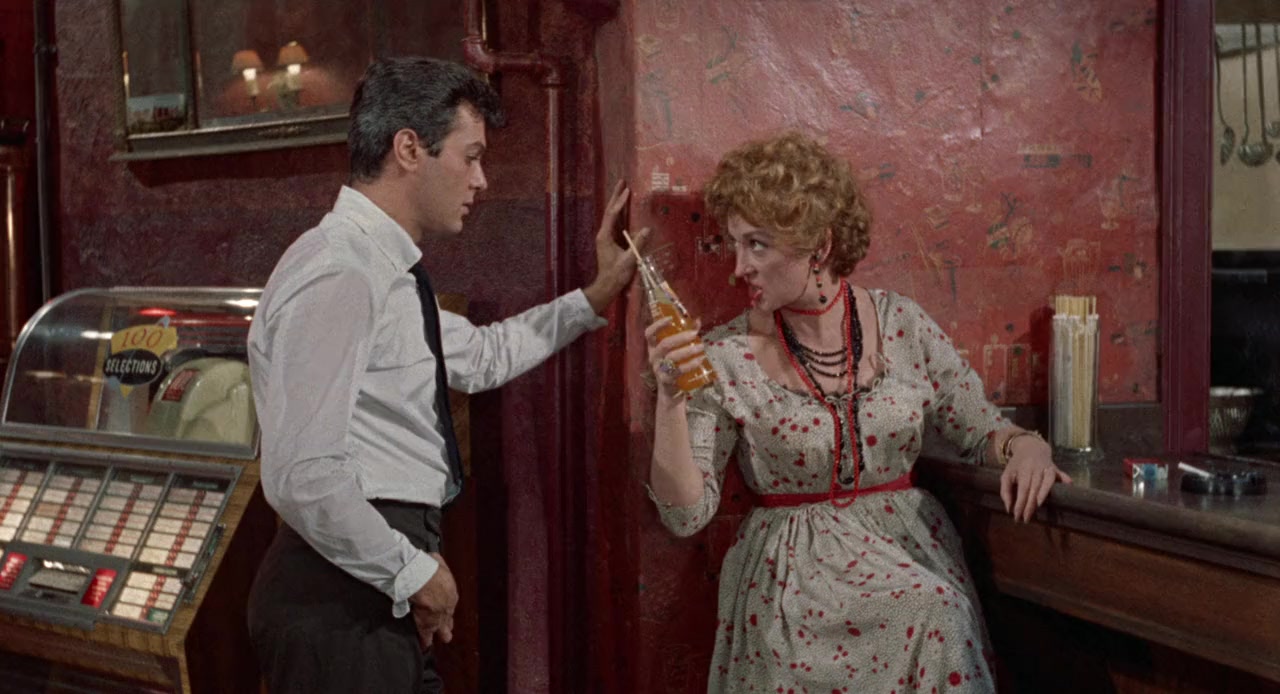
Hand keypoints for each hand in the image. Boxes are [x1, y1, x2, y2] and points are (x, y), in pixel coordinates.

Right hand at [408, 552, 456, 650]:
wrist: (423, 581)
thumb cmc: (430, 569)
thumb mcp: (437, 561)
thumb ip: (436, 562)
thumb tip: (433, 557)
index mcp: (451, 593)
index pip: (450, 603)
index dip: (446, 607)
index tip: (443, 608)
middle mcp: (448, 608)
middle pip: (449, 619)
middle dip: (448, 625)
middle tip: (448, 632)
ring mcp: (438, 618)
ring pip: (442, 631)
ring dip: (441, 634)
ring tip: (442, 639)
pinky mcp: (426, 625)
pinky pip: (426, 637)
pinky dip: (425, 642)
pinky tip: (425, 646)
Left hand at [583, 181, 649, 313]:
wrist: (607, 285)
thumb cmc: (616, 274)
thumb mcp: (629, 260)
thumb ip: (638, 244)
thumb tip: (647, 229)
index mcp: (605, 236)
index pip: (612, 215)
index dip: (620, 203)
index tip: (627, 191)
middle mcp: (603, 234)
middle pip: (609, 211)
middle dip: (615, 196)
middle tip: (622, 181)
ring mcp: (606, 237)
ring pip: (612, 215)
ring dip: (617, 202)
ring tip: (623, 190)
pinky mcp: (611, 240)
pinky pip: (615, 222)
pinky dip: (620, 212)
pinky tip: (625, 207)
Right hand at [644, 316, 703, 399]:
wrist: (671, 393)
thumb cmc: (674, 367)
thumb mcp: (677, 351)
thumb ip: (686, 335)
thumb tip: (697, 321)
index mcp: (654, 348)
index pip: (649, 334)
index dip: (657, 325)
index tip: (670, 318)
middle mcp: (654, 358)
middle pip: (664, 344)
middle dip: (680, 337)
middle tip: (694, 334)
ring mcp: (659, 370)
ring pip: (672, 357)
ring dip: (688, 350)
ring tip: (701, 347)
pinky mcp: (666, 380)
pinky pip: (678, 371)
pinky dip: (690, 365)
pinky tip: (700, 360)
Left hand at [999, 436, 1071, 522]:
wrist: (1030, 447)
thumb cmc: (1017, 465)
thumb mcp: (1006, 475)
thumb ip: (1005, 491)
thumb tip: (1009, 509)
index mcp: (1023, 470)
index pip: (1022, 489)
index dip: (1020, 503)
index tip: (1016, 515)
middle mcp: (1036, 468)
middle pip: (1034, 488)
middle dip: (1030, 504)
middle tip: (1026, 519)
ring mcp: (1047, 467)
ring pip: (1047, 481)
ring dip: (1044, 493)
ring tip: (1039, 505)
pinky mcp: (1055, 468)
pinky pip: (1060, 473)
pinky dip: (1065, 478)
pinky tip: (1068, 484)